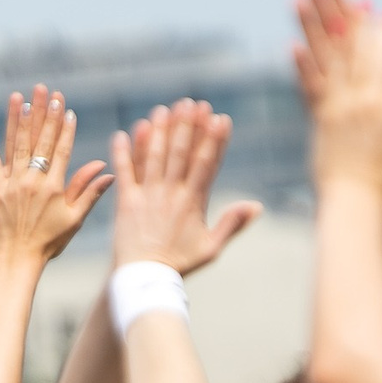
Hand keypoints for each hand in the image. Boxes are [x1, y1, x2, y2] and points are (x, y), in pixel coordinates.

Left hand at [0, 84, 112, 267]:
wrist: (17, 260)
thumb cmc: (49, 242)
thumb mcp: (74, 219)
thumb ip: (89, 192)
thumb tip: (107, 170)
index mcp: (53, 187)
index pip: (62, 150)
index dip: (65, 128)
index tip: (68, 108)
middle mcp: (32, 182)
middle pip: (39, 141)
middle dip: (45, 114)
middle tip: (47, 91)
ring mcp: (11, 184)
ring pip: (15, 146)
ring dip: (17, 119)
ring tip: (20, 97)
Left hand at [110, 99, 263, 273]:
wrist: (143, 278)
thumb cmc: (179, 265)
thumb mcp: (212, 248)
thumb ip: (232, 224)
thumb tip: (256, 206)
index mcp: (193, 202)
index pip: (207, 164)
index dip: (214, 140)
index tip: (221, 118)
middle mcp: (170, 194)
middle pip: (181, 154)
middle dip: (187, 127)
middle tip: (192, 104)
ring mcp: (147, 196)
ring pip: (155, 157)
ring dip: (159, 132)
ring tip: (163, 110)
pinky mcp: (126, 202)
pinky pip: (125, 172)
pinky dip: (124, 152)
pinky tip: (125, 131)